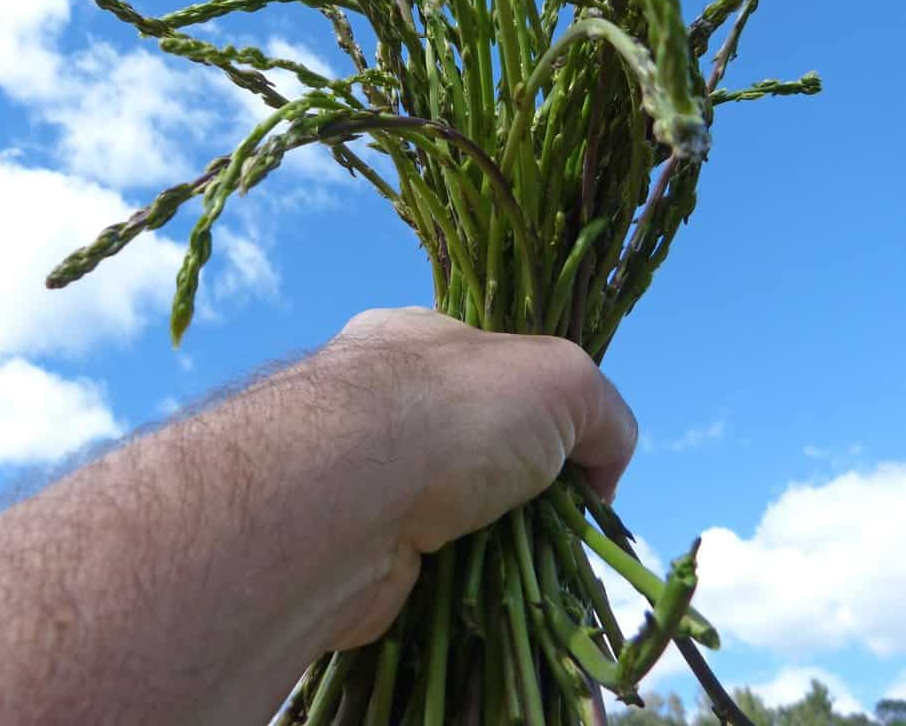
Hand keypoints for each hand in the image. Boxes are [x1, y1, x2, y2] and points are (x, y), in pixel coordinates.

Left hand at [324, 306, 637, 649]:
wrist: (338, 501)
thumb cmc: (449, 413)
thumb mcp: (565, 378)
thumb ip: (603, 413)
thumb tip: (601, 474)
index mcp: (417, 343)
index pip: (494, 372)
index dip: (545, 415)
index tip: (574, 462)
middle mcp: (380, 403)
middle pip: (475, 448)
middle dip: (520, 488)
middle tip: (556, 521)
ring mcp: (359, 477)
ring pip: (451, 516)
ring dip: (496, 545)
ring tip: (530, 569)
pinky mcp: (352, 552)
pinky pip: (423, 571)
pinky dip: (460, 588)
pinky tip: (484, 597)